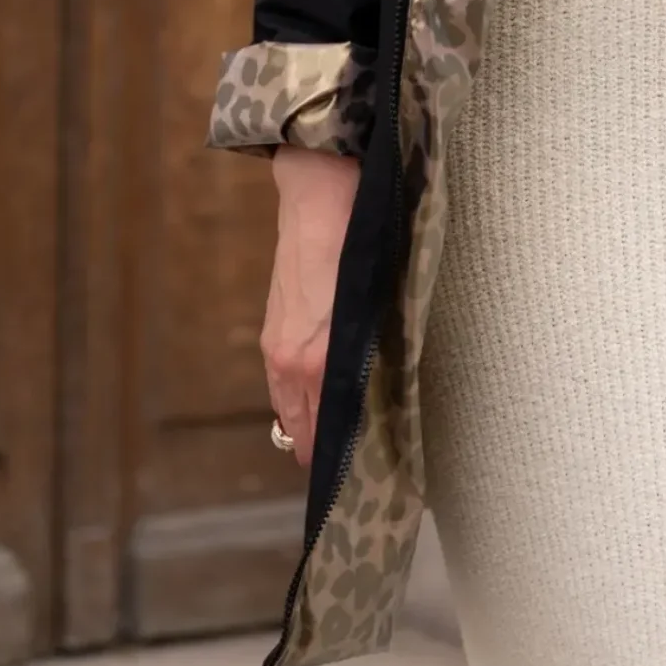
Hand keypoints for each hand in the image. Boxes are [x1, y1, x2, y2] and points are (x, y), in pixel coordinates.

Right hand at [262, 147, 359, 466]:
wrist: (320, 185)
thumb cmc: (365, 235)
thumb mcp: (384, 297)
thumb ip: (382, 349)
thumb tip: (391, 389)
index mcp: (321, 357)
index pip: (334, 433)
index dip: (352, 460)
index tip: (373, 481)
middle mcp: (293, 360)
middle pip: (307, 431)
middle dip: (330, 455)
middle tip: (358, 479)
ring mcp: (278, 344)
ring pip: (291, 411)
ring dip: (311, 431)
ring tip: (337, 452)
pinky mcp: (274, 327)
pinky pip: (282, 385)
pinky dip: (297, 405)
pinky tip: (316, 409)